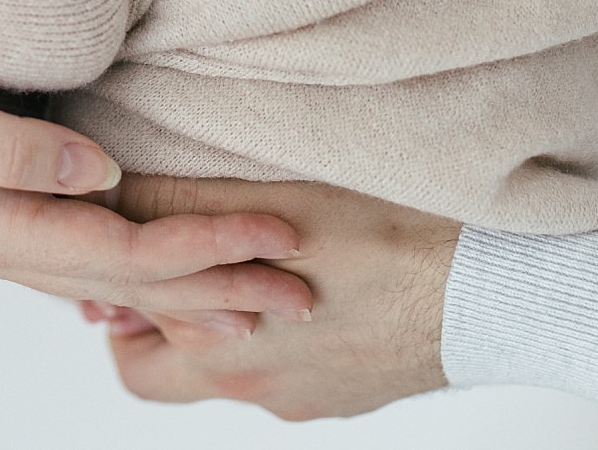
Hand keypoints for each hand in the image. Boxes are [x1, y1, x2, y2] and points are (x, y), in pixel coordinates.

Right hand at [0, 31, 315, 323]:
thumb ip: (1, 144)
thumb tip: (97, 171)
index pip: (122, 247)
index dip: (206, 247)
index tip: (279, 241)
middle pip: (128, 278)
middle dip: (217, 286)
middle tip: (300, 292)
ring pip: (104, 276)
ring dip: (181, 287)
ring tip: (247, 299)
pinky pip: (70, 259)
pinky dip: (126, 276)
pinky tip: (143, 283)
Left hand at [91, 176, 459, 419]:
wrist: (488, 291)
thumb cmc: (385, 236)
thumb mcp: (267, 204)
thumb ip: (178, 206)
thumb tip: (109, 199)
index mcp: (212, 343)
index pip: (119, 326)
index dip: (113, 280)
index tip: (123, 246)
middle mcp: (248, 384)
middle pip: (153, 371)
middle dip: (145, 322)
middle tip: (158, 265)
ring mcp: (299, 397)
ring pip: (222, 372)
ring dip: (212, 326)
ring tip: (235, 264)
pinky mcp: (343, 396)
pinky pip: (281, 375)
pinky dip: (272, 338)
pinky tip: (301, 288)